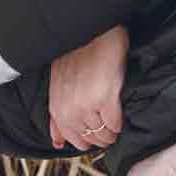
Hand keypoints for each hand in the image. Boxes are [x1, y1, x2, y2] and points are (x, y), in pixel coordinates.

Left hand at [48, 25, 128, 150]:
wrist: (92, 33)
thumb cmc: (76, 55)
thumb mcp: (58, 87)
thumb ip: (57, 117)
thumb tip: (58, 142)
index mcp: (57, 106)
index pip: (71, 138)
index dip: (85, 140)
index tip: (93, 137)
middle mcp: (70, 109)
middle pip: (89, 138)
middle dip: (99, 138)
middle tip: (107, 131)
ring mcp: (87, 104)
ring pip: (103, 133)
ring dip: (111, 132)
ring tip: (114, 125)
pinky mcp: (106, 98)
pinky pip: (115, 124)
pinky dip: (118, 124)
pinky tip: (119, 117)